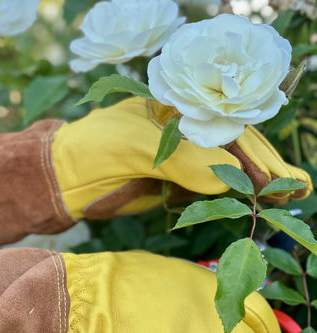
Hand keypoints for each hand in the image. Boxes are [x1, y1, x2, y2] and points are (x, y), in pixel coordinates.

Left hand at [52, 97, 311, 218]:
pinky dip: (227, 193)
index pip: (224, 126)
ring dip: (253, 181)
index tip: (278, 176)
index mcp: (173, 110)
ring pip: (223, 166)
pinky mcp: (170, 179)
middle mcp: (180, 130)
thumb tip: (226, 179)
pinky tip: (248, 199)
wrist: (62, 177)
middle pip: (231, 146)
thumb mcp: (131, 146)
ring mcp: (176, 156)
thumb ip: (178, 157)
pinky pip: (205, 185)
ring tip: (283, 195)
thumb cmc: (89, 150)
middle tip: (294, 187)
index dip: (253, 152)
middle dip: (262, 168)